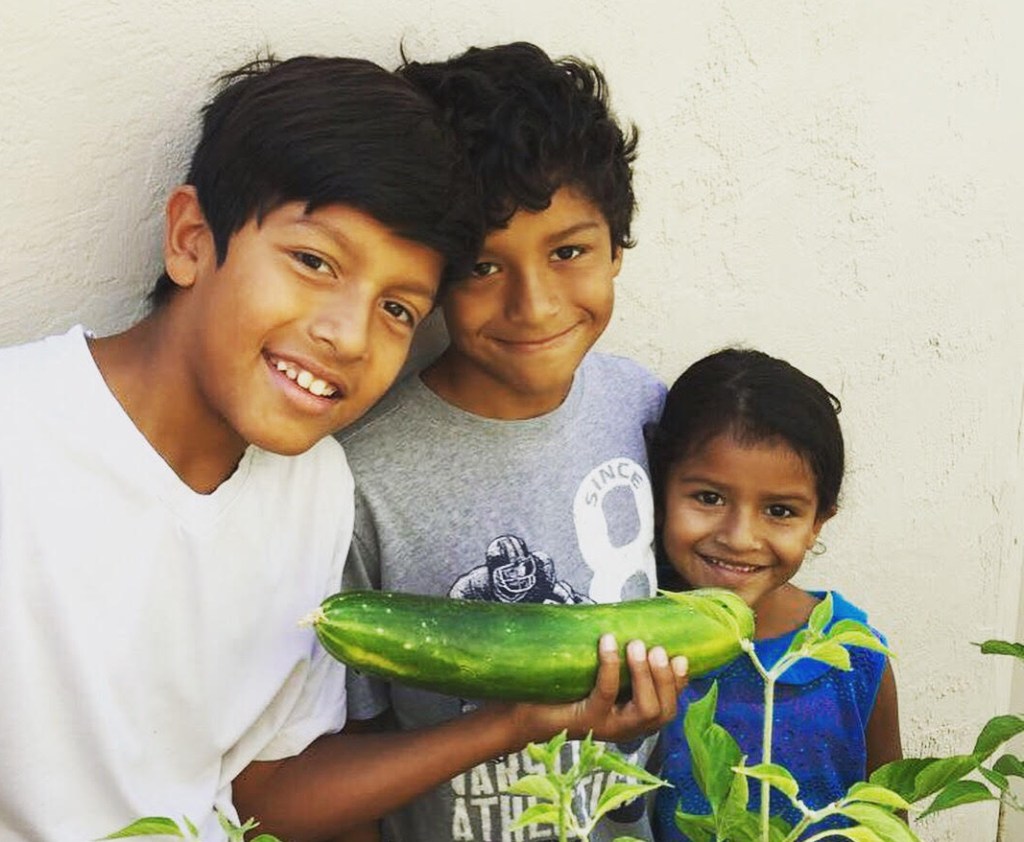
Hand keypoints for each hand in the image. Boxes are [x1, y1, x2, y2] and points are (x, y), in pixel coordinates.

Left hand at [506, 634, 687, 745]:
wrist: (523, 711)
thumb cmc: (562, 687)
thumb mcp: (595, 672)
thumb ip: (615, 656)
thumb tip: (628, 616)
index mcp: (633, 717)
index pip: (669, 708)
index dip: (680, 685)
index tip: (682, 658)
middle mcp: (625, 728)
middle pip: (663, 713)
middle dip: (666, 680)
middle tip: (657, 649)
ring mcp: (607, 727)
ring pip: (644, 710)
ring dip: (646, 676)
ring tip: (637, 646)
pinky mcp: (586, 720)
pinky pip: (606, 693)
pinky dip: (610, 665)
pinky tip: (608, 642)